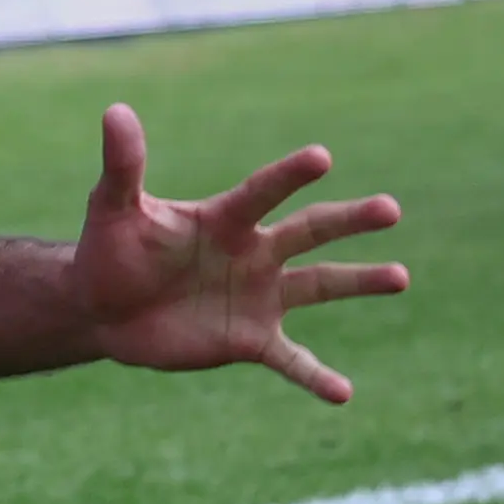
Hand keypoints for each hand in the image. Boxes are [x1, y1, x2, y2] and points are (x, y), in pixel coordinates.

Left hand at [65, 103, 406, 401]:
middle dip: (349, 221)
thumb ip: (123, 166)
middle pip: (310, 231)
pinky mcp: (250, 340)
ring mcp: (259, 296)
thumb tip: (114, 110)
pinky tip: (344, 393)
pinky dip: (315, 376)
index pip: (261, 193)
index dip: (288, 176)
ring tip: (400, 276)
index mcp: (225, 219)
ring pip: (320, 286)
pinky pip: (291, 359)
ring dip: (359, 281)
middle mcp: (254, 252)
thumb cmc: (111, 249)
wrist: (102, 308)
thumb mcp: (112, 209)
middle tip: (390, 209)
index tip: (321, 157)